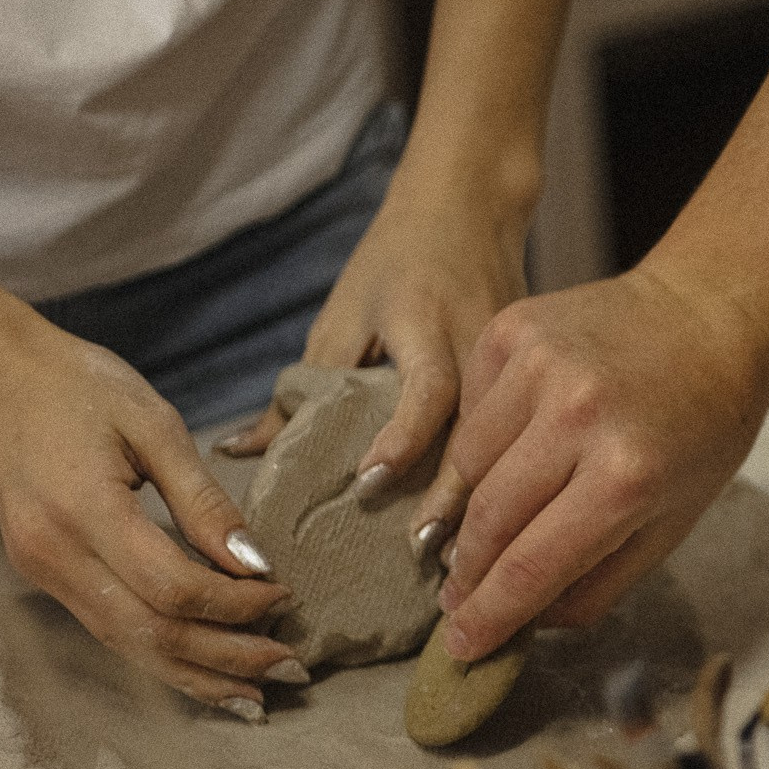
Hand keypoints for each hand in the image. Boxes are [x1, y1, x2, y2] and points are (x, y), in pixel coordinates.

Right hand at [0, 316, 296, 712]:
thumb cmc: (76, 383)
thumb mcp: (154, 423)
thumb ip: (204, 499)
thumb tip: (256, 563)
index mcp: (83, 513)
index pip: (173, 589)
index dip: (237, 604)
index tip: (287, 596)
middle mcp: (54, 556)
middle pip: (152, 634)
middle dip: (227, 659)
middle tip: (292, 668)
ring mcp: (42, 571)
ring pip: (127, 646)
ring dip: (195, 674)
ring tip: (256, 694)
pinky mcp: (43, 573)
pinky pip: (108, 629)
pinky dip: (160, 655)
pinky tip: (201, 670)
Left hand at [219, 156, 527, 539]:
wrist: (471, 210)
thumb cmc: (396, 263)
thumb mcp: (341, 317)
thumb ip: (297, 390)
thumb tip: (236, 452)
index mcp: (426, 321)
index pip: (426, 387)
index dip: (401, 438)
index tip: (369, 483)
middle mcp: (481, 343)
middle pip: (479, 431)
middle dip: (455, 494)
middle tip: (426, 554)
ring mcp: (516, 361)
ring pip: (508, 441)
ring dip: (486, 499)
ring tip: (462, 557)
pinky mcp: (531, 374)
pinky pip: (519, 433)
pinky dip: (503, 480)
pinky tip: (491, 525)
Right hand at [434, 261, 768, 659]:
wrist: (709, 317)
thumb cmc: (702, 429)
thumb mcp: (671, 521)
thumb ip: (597, 583)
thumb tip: (527, 624)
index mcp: (626, 475)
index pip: (530, 565)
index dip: (487, 615)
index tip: (458, 646)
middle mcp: (577, 415)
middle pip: (487, 520)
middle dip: (466, 571)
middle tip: (455, 596)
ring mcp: (540, 365)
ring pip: (465, 465)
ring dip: (465, 508)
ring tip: (477, 531)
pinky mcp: (513, 329)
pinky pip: (468, 408)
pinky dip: (477, 442)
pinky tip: (504, 455)